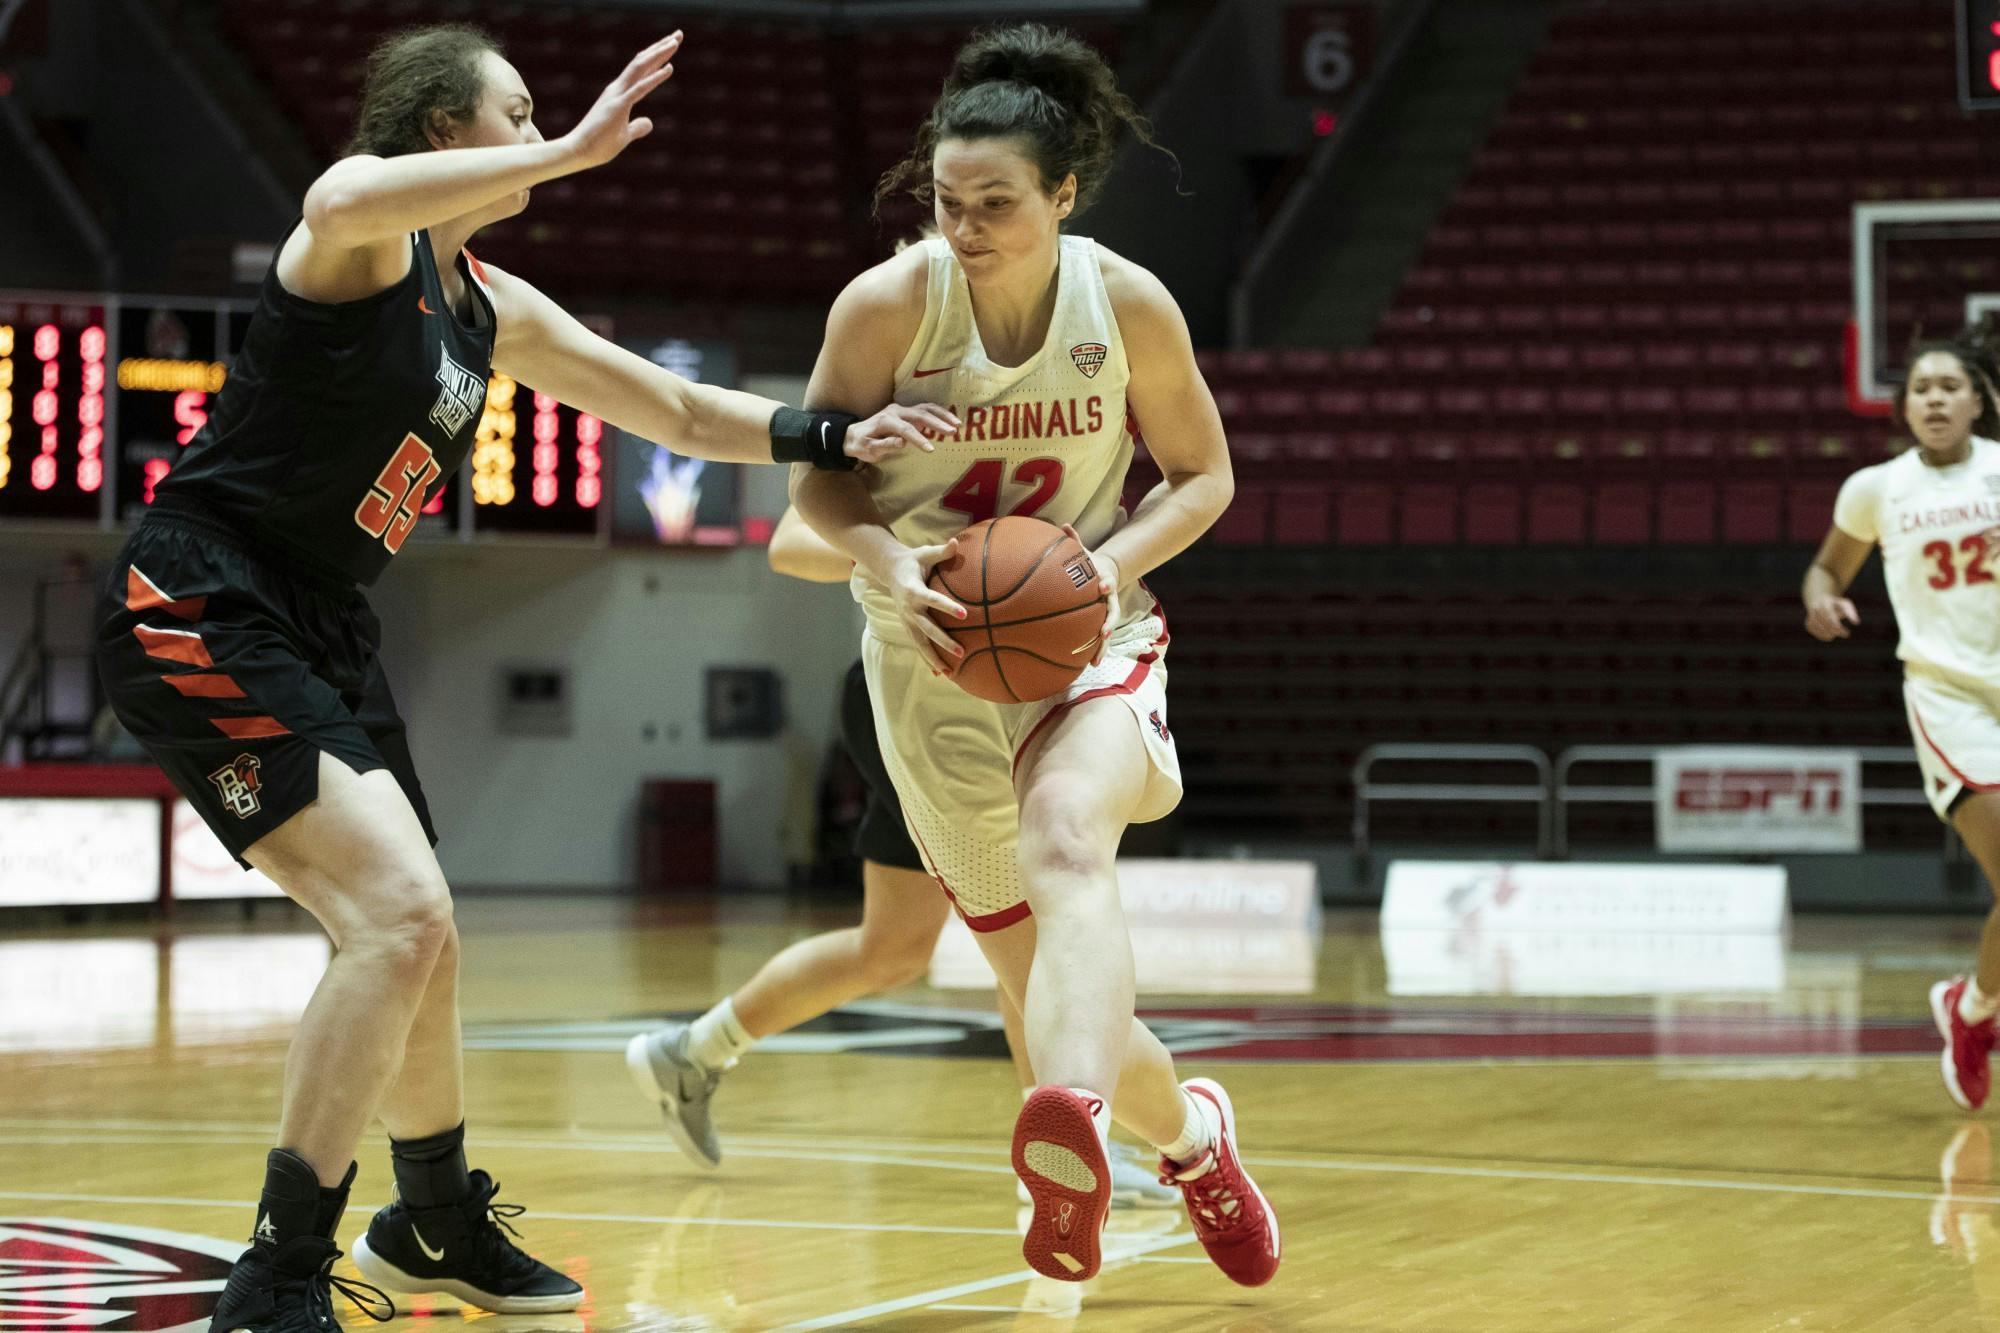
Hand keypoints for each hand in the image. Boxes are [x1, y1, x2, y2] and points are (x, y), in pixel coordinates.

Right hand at [563, 33, 682, 169]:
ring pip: (641, 68)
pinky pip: (640, 88)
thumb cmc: (598, 145)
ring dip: (659, 54)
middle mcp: (618, 88)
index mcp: (620, 93)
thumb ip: (637, 128)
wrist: (578, 152)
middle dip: (661, 47)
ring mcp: (618, 95)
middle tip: (679, 34)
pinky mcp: (618, 106)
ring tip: (675, 42)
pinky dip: (655, 77)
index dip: (657, 57)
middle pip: (642, 62)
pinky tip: (669, 68)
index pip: (641, 70)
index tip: (671, 44)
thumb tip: (649, 123)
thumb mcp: (624, 135)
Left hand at [845, 403, 959, 464]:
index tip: (931, 449)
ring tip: (957, 425)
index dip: (919, 439)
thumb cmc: (861, 444)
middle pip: (920, 414)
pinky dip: (939, 414)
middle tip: (953, 432)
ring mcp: (902, 409)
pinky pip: (926, 410)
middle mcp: (895, 411)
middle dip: (937, 423)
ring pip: (926, 408)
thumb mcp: (868, 449)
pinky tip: (950, 421)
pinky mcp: (907, 412)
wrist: (854, 434)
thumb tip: (902, 442)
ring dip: (942, 415)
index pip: (905, 429)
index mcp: (885, 420)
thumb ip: (885, 445)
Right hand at [885, 539, 967, 673]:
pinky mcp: (908, 627)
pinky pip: (919, 645)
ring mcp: (908, 620)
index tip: (964, 614)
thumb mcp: (925, 553)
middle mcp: (909, 609)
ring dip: (935, 658)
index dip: (947, 607)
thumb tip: (956, 542)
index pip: (933, 600)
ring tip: (950, 673)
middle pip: (928, 629)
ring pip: (921, 643)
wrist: (890, 570)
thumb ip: (942, 551)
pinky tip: (940, 674)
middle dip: (944, 641)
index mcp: (914, 590)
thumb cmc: (913, 560)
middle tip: (962, 651)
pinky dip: (928, 660)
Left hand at [1060, 522, 1119, 665]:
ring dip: (1103, 646)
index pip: (1107, 582)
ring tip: (1096, 660)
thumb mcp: (1083, 551)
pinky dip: (1096, 651)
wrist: (1105, 574)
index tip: (1102, 585)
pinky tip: (1089, 665)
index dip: (1106, 583)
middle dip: (1109, 622)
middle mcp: (1109, 600)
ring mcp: (1107, 614)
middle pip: (1112, 612)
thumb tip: (1063, 524)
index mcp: (1104, 581)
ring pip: (1108, 632)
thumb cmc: (1089, 564)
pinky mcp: (1102, 624)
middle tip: (1105, 631)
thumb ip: (1074, 540)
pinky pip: (1099, 640)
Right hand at [1804, 595, 1858, 640]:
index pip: (1830, 616)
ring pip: (1818, 628)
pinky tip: (1829, 635)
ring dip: (1829, 634)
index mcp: (1825, 603)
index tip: (1847, 633)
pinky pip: (1814, 631)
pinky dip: (1822, 635)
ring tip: (1837, 634)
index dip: (1837, 626)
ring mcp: (1810, 616)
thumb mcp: (1845, 604)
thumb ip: (1851, 613)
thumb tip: (1856, 622)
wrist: (1818, 599)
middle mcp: (1816, 609)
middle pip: (1825, 623)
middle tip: (1846, 634)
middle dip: (1836, 630)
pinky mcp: (1808, 623)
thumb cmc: (1836, 604)